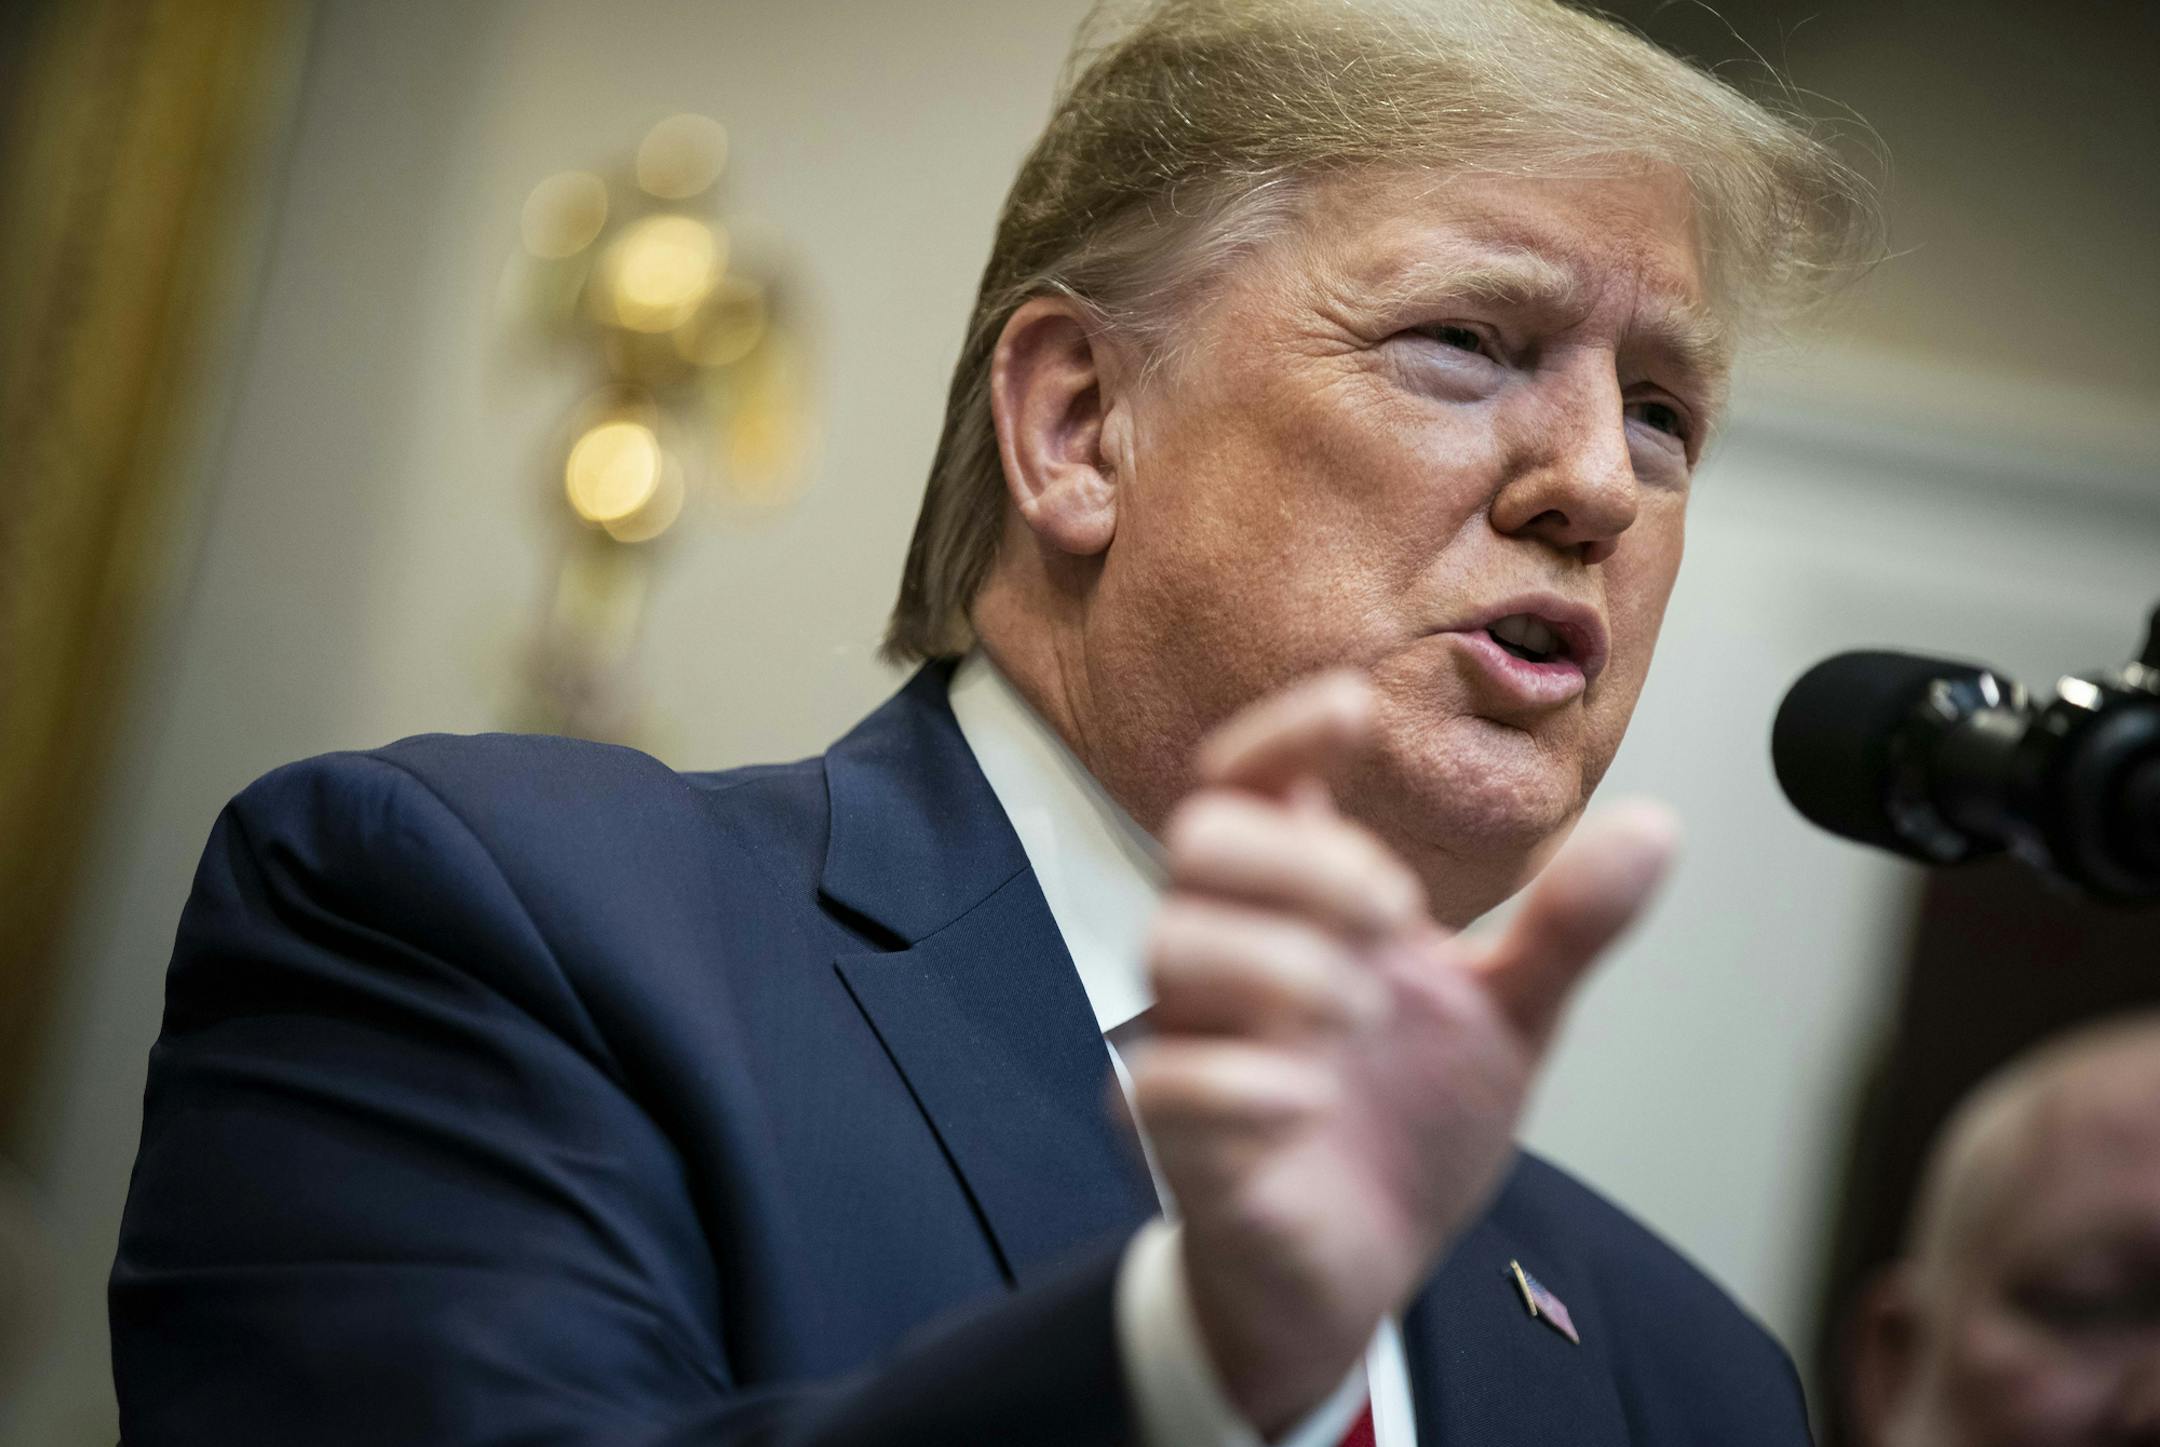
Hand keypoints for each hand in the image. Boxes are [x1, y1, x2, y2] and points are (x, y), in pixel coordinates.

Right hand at [1130, 670, 1677, 1433]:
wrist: (1360, 1275)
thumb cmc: (1406, 1125)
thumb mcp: (1506, 1017)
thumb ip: (1566, 927)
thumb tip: (1656, 825)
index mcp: (1298, 905)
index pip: (1250, 777)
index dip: (1285, 727)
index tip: (1358, 715)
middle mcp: (1233, 956)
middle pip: (1202, 837)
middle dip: (1305, 860)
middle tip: (1394, 915)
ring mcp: (1199, 1040)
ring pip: (1172, 940)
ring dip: (1278, 960)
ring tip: (1359, 1010)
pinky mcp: (1180, 1138)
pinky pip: (1163, 1083)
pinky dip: (1243, 1081)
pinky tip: (1310, 1101)